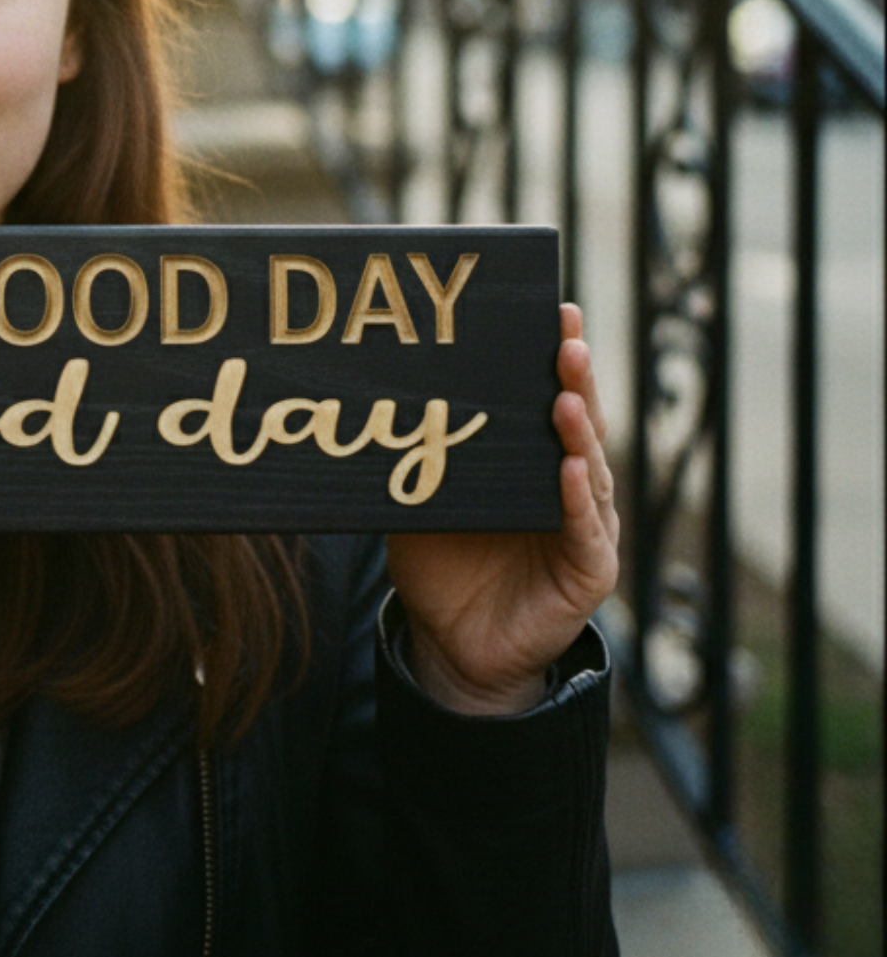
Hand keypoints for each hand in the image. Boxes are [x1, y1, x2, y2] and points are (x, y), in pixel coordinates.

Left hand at [386, 305, 618, 713]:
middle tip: (566, 339)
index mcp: (530, 460)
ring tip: (564, 396)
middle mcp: (565, 486)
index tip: (552, 311)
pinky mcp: (587, 572)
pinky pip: (585, 531)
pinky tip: (567, 470)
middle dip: (574, 380)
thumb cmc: (441, 562)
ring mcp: (582, 528)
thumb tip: (369, 394)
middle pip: (577, 423)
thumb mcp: (422, 497)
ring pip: (587, 469)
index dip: (554, 358)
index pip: (548, 399)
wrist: (452, 645)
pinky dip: (576, 500)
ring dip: (577, 431)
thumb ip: (418, 454)